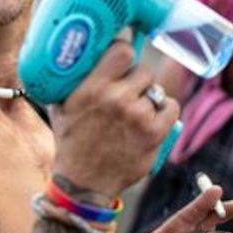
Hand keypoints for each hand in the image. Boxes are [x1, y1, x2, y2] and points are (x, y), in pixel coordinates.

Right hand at [50, 41, 179, 197]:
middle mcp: (116, 99)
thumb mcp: (61, 106)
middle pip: (142, 71)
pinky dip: (165, 111)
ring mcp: (138, 116)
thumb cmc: (71, 141)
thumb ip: (71, 81)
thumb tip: (79, 54)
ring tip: (136, 111)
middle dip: (136, 80)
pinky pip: (171, 107)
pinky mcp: (154, 133)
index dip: (124, 51)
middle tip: (128, 91)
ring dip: (149, 98)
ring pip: (156, 90)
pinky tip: (153, 117)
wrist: (84, 181)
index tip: (122, 59)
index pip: (121, 51)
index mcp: (91, 89)